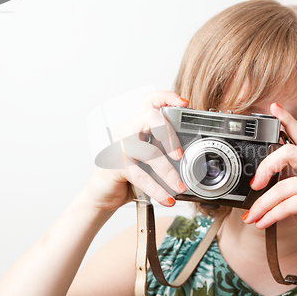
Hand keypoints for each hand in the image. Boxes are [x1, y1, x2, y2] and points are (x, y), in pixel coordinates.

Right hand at [85, 91, 188, 210]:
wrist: (104, 193)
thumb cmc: (129, 173)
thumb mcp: (150, 159)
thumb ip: (165, 151)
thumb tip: (192, 158)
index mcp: (137, 124)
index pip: (150, 100)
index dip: (167, 97)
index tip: (184, 104)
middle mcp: (127, 130)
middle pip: (152, 118)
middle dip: (171, 136)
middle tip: (180, 155)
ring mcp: (120, 146)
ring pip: (150, 152)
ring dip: (169, 173)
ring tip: (180, 187)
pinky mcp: (116, 165)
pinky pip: (141, 176)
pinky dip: (158, 190)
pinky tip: (168, 198)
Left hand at [243, 103, 296, 258]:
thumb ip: (291, 190)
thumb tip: (265, 192)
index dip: (288, 120)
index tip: (274, 107)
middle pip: (287, 153)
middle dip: (265, 167)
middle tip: (254, 185)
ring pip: (281, 187)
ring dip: (262, 205)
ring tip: (252, 217)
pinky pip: (287, 205)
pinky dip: (270, 215)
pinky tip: (262, 223)